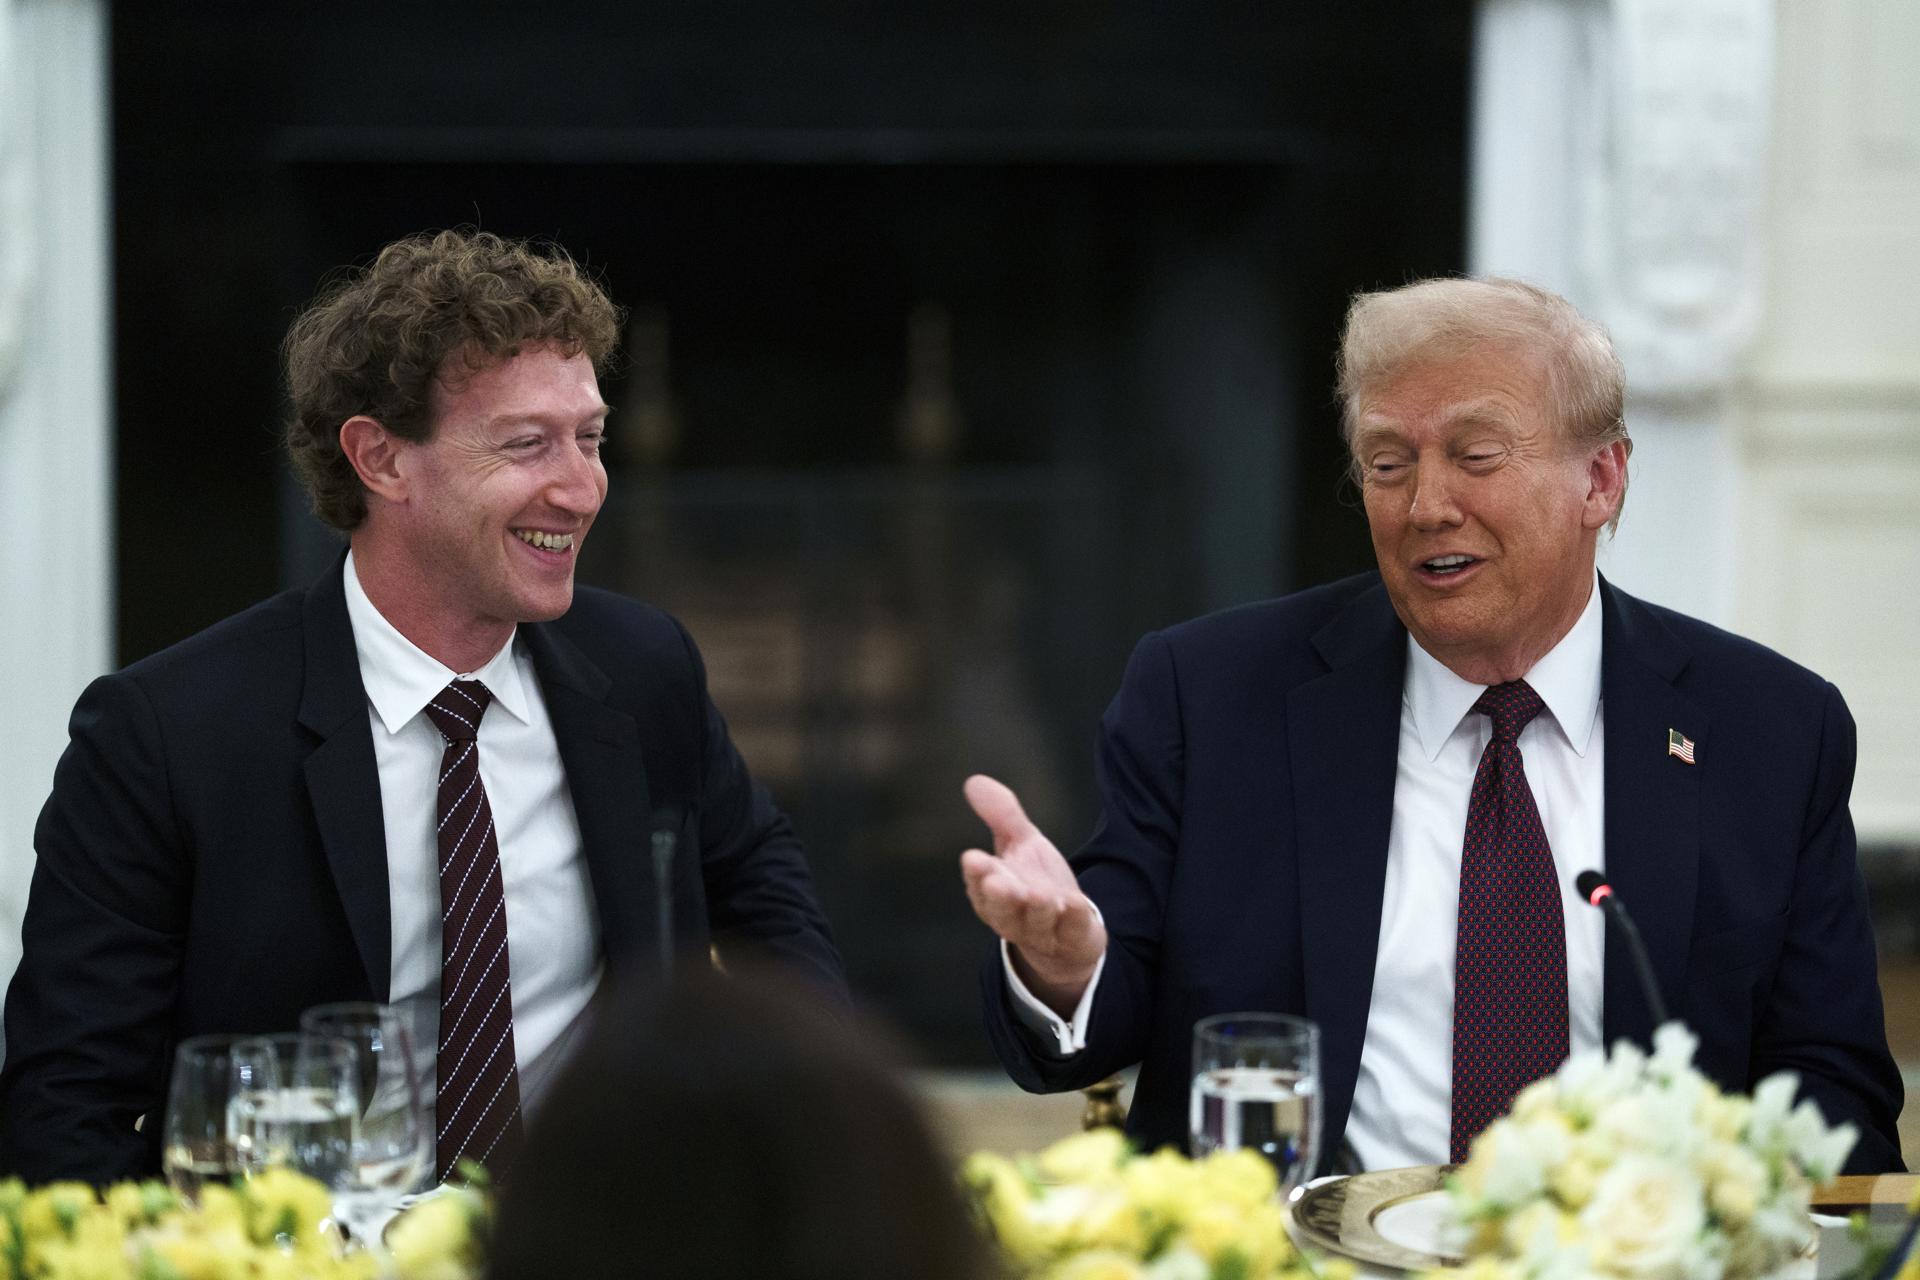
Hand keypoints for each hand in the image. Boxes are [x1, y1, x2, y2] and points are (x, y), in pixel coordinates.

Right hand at [959, 773, 1106, 1016]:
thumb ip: (1002, 816)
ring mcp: (1044, 929)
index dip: (977, 873)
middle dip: (1000, 896)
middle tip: (996, 882)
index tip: (973, 858)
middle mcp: (1014, 915)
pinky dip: (1072, 918)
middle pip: (1002, 908)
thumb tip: (974, 781)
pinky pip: (1072, 930)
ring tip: (1037, 895)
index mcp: (994, 892)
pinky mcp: (1074, 937)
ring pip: (1036, 922)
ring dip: (1036, 909)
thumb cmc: (1035, 885)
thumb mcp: (1022, 845)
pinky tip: (1073, 903)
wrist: (1068, 934)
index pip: (981, 884)